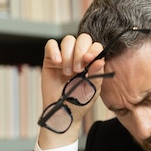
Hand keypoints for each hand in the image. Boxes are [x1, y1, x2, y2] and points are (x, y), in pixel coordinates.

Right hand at [39, 33, 105, 148]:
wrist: (63, 112)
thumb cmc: (79, 102)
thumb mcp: (91, 89)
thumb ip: (97, 74)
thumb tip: (100, 60)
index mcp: (92, 62)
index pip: (95, 46)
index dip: (93, 49)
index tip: (89, 59)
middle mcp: (79, 57)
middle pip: (82, 38)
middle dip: (80, 52)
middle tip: (78, 70)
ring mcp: (64, 57)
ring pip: (68, 40)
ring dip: (68, 55)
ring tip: (67, 72)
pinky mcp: (50, 59)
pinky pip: (50, 44)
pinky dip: (54, 50)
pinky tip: (57, 62)